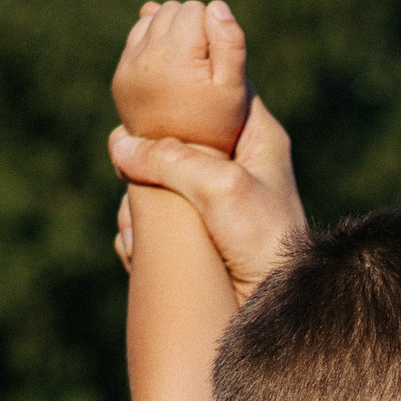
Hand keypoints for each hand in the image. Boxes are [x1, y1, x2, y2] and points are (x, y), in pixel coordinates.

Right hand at [108, 100, 305, 303]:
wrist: (279, 308)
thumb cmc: (268, 243)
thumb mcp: (223, 188)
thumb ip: (172, 159)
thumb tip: (120, 146)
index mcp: (257, 138)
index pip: (215, 93)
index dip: (179, 92)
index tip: (145, 103)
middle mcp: (235, 165)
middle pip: (173, 140)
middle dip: (148, 160)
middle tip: (136, 175)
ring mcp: (213, 202)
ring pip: (156, 184)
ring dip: (139, 206)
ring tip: (139, 226)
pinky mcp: (195, 237)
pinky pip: (152, 224)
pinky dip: (140, 236)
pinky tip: (140, 248)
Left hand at [112, 0, 252, 150]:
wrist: (180, 159)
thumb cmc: (216, 124)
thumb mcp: (234, 87)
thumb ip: (230, 43)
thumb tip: (216, 5)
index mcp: (177, 53)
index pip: (196, 9)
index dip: (213, 30)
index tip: (216, 60)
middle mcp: (147, 55)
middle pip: (171, 10)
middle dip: (191, 27)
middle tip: (202, 64)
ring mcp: (128, 66)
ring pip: (151, 19)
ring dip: (171, 32)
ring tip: (186, 66)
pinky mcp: (120, 76)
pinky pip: (136, 40)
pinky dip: (152, 45)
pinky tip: (169, 70)